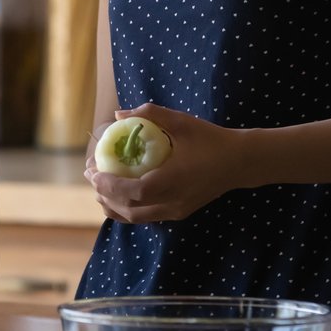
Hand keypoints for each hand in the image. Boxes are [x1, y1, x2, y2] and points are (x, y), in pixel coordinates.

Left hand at [84, 104, 239, 223]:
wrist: (240, 162)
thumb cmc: (211, 139)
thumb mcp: (181, 121)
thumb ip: (150, 115)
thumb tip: (119, 113)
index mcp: (172, 182)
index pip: (133, 192)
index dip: (109, 186)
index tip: (93, 172)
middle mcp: (172, 202)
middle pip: (130, 209)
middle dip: (105, 194)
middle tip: (90, 174)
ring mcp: (175, 211)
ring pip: (136, 217)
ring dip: (114, 205)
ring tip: (98, 187)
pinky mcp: (178, 213)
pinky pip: (146, 216)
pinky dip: (127, 209)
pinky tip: (117, 197)